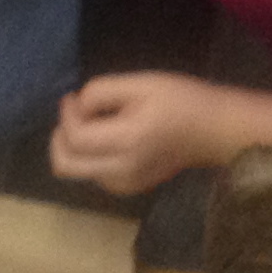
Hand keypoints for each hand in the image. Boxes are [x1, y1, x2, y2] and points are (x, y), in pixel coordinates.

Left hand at [50, 73, 234, 194]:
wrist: (212, 131)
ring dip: (74, 146)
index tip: (72, 98)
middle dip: (59, 137)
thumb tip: (77, 106)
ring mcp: (122, 185)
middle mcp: (120, 172)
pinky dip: (88, 156)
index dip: (66, 115)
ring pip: (75, 170)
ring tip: (95, 123)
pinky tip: (107, 138)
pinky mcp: (125, 189)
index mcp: (127, 142)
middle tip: (73, 115)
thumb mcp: (142, 83)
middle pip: (64, 165)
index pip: (76, 137)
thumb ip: (103, 92)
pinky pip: (91, 174)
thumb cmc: (180, 100)